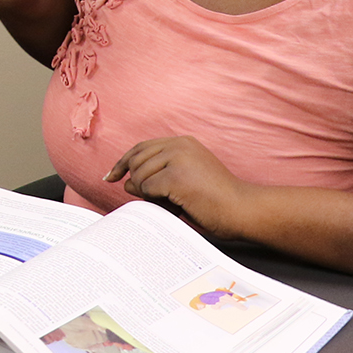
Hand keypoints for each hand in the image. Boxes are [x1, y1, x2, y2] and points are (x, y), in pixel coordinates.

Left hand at [106, 136, 255, 239]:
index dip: (123, 162)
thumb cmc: (216, 201)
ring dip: (148, 193)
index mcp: (183, 143)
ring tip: (173, 202)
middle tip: (151, 198)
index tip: (111, 176)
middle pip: (136, 160)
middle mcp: (179, 145)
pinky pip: (147, 188)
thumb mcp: (183, 182)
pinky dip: (155, 199)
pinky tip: (175, 203)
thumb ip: (156, 177)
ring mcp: (178, 158)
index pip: (141, 148)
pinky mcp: (176, 175)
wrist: (242, 209)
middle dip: (134, 180)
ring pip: (140, 175)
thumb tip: (126, 182)